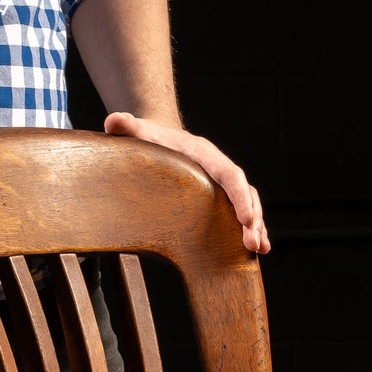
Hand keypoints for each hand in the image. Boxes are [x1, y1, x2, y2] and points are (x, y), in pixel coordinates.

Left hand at [103, 112, 269, 253]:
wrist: (158, 137)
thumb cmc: (148, 138)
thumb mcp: (137, 132)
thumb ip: (126, 126)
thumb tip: (113, 121)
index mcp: (204, 154)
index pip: (228, 174)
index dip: (239, 196)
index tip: (246, 219)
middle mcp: (218, 168)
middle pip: (243, 192)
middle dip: (252, 218)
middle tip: (253, 244)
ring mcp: (221, 185)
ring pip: (247, 204)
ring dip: (256, 227)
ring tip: (258, 249)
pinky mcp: (219, 198)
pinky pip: (240, 213)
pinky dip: (250, 230)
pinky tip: (257, 250)